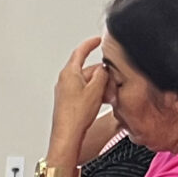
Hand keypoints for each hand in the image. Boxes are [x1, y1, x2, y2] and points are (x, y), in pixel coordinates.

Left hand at [47, 36, 107, 155]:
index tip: (97, 40)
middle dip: (102, 75)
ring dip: (100, 87)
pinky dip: (94, 94)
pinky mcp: (68, 102)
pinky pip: (84, 92)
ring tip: (108, 96)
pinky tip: (102, 103)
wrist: (67, 136)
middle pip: (87, 70)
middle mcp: (65, 80)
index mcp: (69, 73)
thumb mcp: (96, 90)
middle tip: (112, 82)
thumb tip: (104, 68)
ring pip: (87, 83)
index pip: (80, 51)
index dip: (91, 43)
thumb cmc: (76, 115)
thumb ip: (102, 74)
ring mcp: (65, 91)